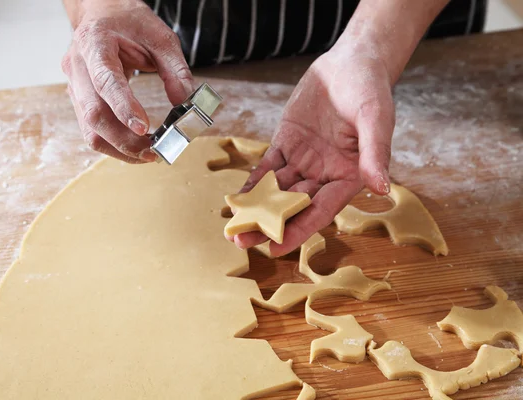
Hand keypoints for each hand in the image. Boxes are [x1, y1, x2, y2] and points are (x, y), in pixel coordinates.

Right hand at [61, 0, 193, 162]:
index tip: (144, 129)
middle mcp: (77, 66)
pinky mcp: (78, 100)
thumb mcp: (161, 37)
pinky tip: (135, 148)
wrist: (102, 13)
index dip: (123, 107)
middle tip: (155, 151)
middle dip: (125, 139)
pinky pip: (91, 131)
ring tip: (148, 155)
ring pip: (89, 130)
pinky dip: (114, 144)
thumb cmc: (130, 22)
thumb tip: (186, 104)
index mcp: (95, 43)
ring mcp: (73, 85)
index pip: (106, 81)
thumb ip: (175, 70)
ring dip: (119, 148)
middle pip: (94, 114)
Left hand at [228, 49, 394, 255]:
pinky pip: (267, 167)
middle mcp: (325, 174)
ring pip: (277, 190)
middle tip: (241, 241)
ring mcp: (304, 160)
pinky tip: (236, 199)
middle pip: (293, 206)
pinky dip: (253, 183)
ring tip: (232, 227)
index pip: (321, 210)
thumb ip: (375, 154)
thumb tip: (382, 188)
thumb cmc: (371, 89)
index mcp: (349, 176)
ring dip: (255, 208)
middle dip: (268, 224)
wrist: (352, 61)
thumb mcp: (376, 119)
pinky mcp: (287, 143)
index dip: (298, 230)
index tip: (275, 248)